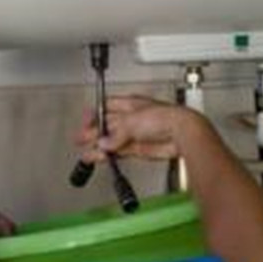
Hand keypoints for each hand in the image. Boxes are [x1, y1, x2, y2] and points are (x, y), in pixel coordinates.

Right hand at [74, 95, 201, 162]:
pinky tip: (102, 157)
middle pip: (107, 126)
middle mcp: (132, 118)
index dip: (94, 115)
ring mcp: (135, 134)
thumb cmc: (164, 117)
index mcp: (129, 104)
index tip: (84, 123)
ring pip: (112, 141)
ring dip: (99, 147)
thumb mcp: (132, 120)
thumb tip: (104, 143)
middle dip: (93, 133)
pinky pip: (120, 152)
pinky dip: (110, 155)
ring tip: (88, 154)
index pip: (106, 107)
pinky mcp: (140, 148)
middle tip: (81, 140)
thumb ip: (115, 133)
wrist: (181, 133)